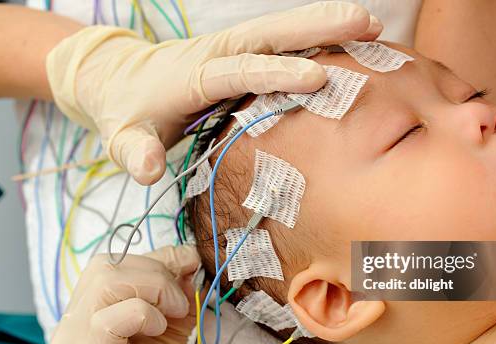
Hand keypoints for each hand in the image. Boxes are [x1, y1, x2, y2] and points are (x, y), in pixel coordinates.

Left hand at [46, 1, 382, 184]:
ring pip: (283, 31)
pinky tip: (350, 41)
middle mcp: (219, 52)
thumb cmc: (129, 113)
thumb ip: (135, 152)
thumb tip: (149, 170)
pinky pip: (283, 41)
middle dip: (318, 27)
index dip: (276, 73)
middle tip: (366, 22)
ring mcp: (233, 48)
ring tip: (372, 25)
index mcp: (195, 76)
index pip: (239, 70)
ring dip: (326, 25)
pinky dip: (317, 37)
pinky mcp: (243, 52)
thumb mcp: (123, 136)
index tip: (317, 78)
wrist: (122, 80)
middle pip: (271, 34)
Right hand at [49, 245, 199, 343]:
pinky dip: (143, 314)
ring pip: (106, 282)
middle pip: (105, 267)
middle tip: (180, 299)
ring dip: (153, 288)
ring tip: (172, 313)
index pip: (111, 264)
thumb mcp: (168, 326)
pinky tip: (158, 330)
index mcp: (85, 313)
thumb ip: (173, 292)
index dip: (153, 258)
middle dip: (155, 271)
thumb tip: (186, 258)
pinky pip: (109, 317)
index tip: (187, 263)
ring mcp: (73, 342)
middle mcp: (70, 325)